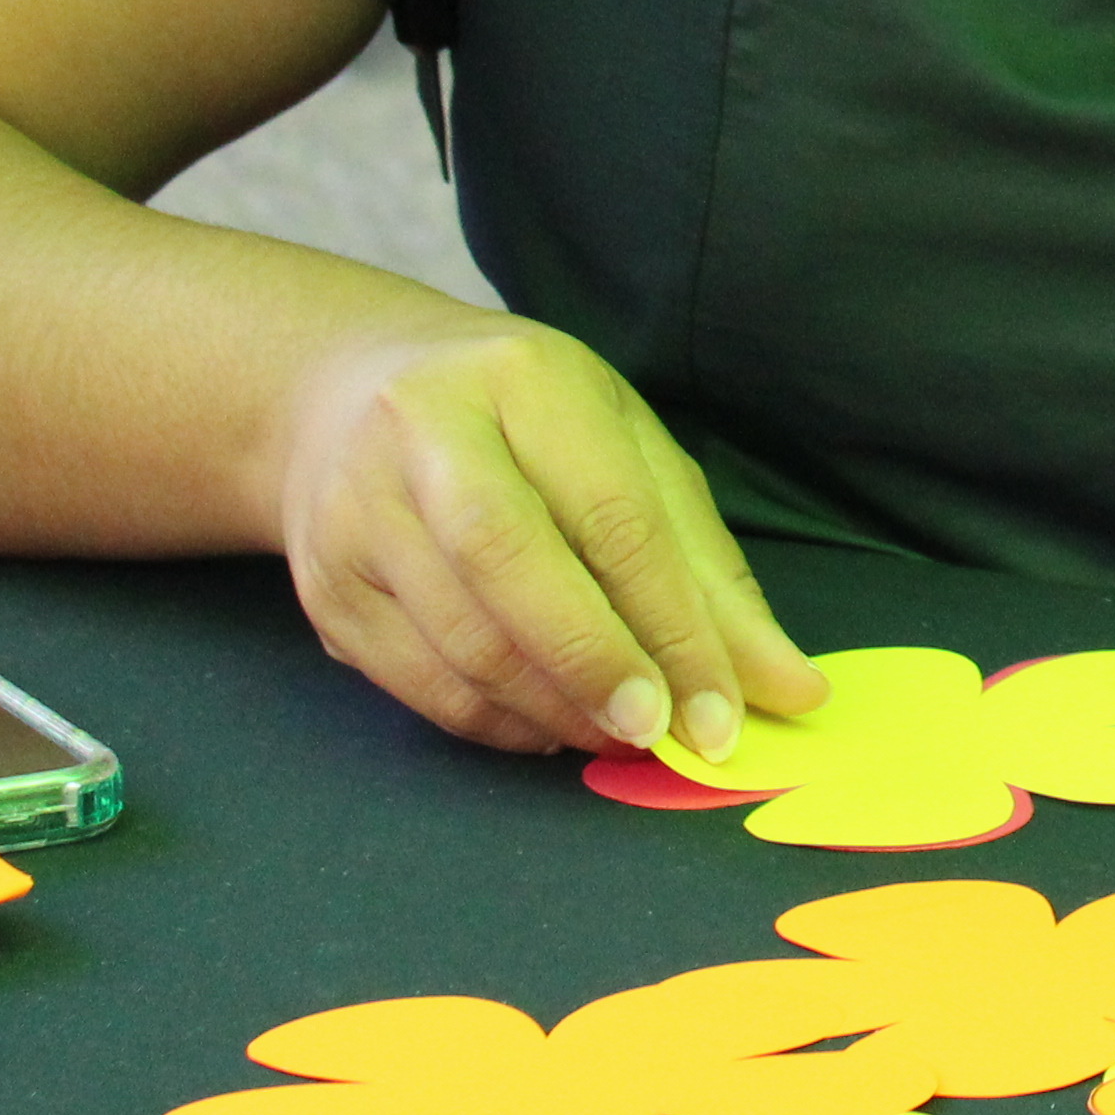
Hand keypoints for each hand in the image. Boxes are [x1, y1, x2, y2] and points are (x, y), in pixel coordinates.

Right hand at [267, 312, 829, 756]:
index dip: (672, 626)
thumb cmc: (521, 426)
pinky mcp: (324, 588)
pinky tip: (548, 726)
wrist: (339, 400)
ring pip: (460, 639)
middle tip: (659, 735)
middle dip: (597, 665)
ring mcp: (356, 511)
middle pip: (512, 566)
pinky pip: (418, 682)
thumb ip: (706, 572)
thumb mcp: (627, 454)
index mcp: (523, 379)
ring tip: (616, 735)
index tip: (721, 714)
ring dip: (552, 708)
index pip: (612, 516)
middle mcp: (422, 431)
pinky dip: (495, 722)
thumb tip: (790, 688)